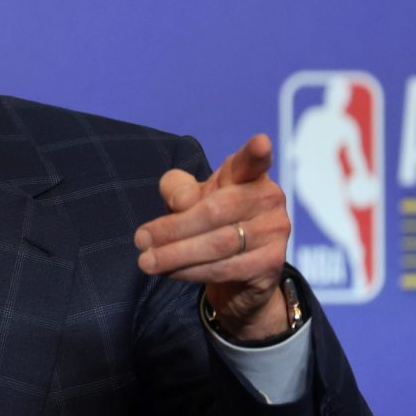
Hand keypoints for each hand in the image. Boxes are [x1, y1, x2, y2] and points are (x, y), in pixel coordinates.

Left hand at [133, 134, 291, 340]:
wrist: (238, 271)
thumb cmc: (210, 222)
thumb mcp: (189, 199)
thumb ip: (178, 190)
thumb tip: (182, 202)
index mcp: (248, 174)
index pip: (252, 161)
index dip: (256, 153)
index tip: (261, 143)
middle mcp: (268, 198)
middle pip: (215, 210)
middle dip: (173, 228)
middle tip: (140, 240)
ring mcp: (275, 231)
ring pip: (218, 244)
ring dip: (176, 255)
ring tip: (146, 262)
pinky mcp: (272, 263)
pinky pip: (225, 268)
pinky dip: (191, 272)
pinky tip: (170, 272)